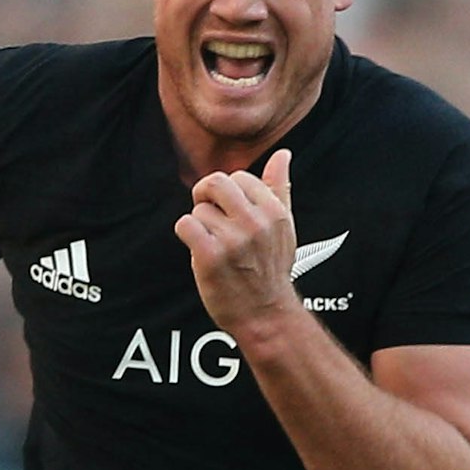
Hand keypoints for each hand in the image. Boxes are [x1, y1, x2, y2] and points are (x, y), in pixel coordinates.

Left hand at [178, 148, 301, 337]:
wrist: (265, 315)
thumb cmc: (271, 269)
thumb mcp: (284, 227)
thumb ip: (280, 187)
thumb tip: (283, 154)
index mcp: (274, 211)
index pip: (239, 177)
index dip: (228, 192)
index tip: (230, 212)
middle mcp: (255, 222)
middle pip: (214, 182)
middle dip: (205, 196)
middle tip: (209, 215)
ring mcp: (233, 239)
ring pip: (198, 209)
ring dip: (199, 225)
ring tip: (213, 245)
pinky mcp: (210, 256)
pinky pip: (185, 224)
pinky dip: (187, 235)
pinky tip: (200, 250)